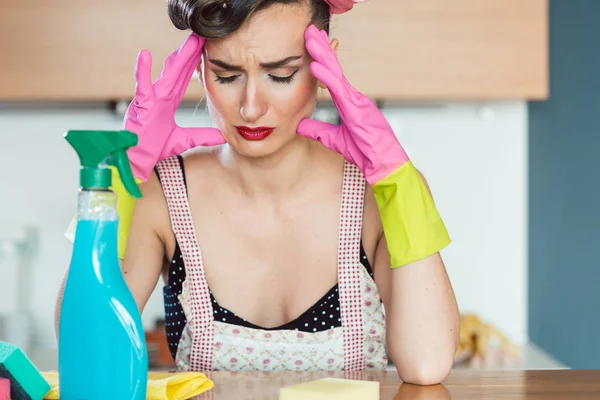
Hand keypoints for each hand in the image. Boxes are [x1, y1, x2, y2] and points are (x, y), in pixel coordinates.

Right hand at [123, 33, 224, 180]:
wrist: (136, 160)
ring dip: (178, 58)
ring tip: (188, 41)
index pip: (184, 79)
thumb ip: (203, 136)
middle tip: (201, 36)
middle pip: (178, 71)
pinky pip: (142, 86)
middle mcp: (160, 97)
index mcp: (168, 103)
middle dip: (190, 54)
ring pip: (167, 74)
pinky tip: (145, 54)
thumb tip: (223, 136)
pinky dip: (142, 70)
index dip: (194, 64)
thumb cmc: (152, 149)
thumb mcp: (184, 140)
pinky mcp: (141, 105)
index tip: (204, 49)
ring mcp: (150, 99)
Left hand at [297, 25, 407, 185]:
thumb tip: (300, 126)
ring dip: (322, 55)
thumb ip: (319, 131)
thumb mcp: (335, 140)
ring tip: (310, 39)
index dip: (322, 61)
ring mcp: (357, 101)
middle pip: (334, 69)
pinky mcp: (358, 109)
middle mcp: (354, 98)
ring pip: (336, 73)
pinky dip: (327, 76)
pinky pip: (339, 89)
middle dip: (322, 49)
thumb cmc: (366, 152)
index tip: (311, 46)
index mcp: (350, 103)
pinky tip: (316, 65)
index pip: (332, 77)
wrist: (383, 164)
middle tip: (310, 32)